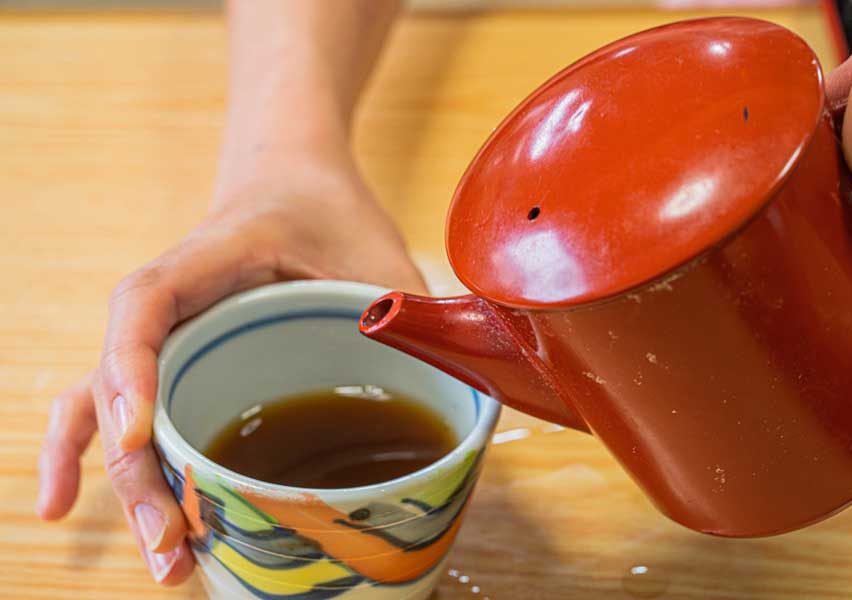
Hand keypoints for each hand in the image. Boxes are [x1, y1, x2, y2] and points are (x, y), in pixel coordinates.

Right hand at [36, 168, 426, 584]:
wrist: (295, 176)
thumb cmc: (332, 209)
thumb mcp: (381, 254)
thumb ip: (415, 312)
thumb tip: (473, 389)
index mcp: (215, 255)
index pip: (147, 302)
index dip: (134, 368)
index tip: (143, 436)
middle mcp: (173, 296)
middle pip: (120, 381)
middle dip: (140, 469)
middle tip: (173, 544)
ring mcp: (167, 329)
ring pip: (105, 402)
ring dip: (123, 479)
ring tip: (162, 556)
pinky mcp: (176, 352)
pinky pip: (109, 400)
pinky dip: (86, 451)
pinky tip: (66, 506)